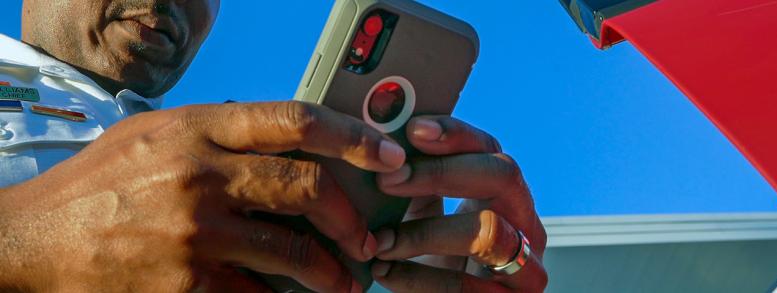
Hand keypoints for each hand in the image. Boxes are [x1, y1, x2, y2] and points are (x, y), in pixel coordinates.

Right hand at [0, 101, 405, 291]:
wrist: (35, 241)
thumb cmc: (100, 183)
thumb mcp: (155, 134)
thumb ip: (219, 131)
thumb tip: (290, 139)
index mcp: (198, 128)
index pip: (295, 121)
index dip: (353, 136)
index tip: (386, 156)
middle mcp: (201, 174)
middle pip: (308, 186)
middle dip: (351, 217)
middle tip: (367, 237)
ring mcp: (195, 232)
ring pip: (294, 252)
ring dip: (333, 272)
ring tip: (346, 281)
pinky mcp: (187, 283)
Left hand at [370, 116, 547, 291]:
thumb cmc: (426, 262)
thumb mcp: (419, 217)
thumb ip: (408, 184)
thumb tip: (375, 142)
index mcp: (503, 194)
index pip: (488, 148)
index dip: (454, 134)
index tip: (412, 130)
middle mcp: (526, 223)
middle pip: (503, 175)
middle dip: (441, 173)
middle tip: (388, 180)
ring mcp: (528, 266)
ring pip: (489, 233)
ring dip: (426, 234)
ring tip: (381, 242)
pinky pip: (467, 286)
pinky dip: (419, 279)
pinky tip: (386, 274)